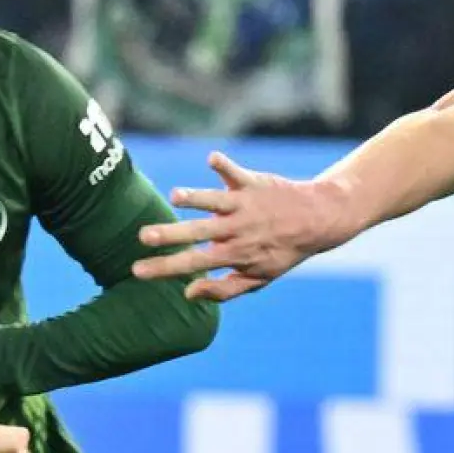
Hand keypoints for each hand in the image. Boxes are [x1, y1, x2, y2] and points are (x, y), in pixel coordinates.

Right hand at [131, 151, 346, 301]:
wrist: (318, 220)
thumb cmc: (282, 252)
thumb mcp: (258, 279)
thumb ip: (223, 289)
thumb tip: (188, 293)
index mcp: (234, 255)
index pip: (192, 263)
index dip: (163, 268)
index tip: (136, 270)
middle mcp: (238, 231)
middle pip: (198, 233)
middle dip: (169, 235)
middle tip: (142, 236)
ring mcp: (245, 206)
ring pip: (215, 202)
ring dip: (196, 198)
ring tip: (176, 196)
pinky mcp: (253, 184)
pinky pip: (236, 173)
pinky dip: (223, 166)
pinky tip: (211, 159)